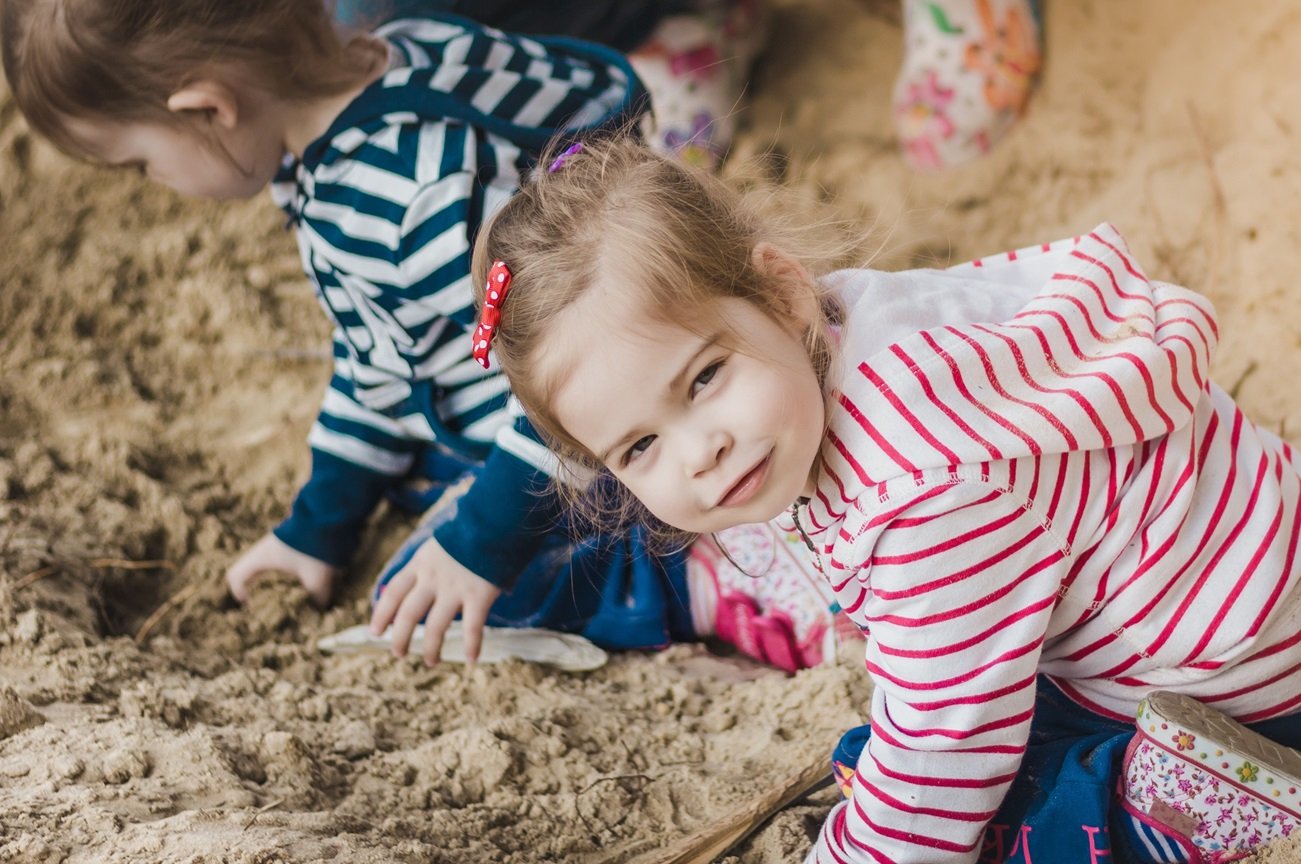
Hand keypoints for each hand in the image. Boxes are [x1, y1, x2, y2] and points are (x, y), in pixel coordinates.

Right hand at [226, 532, 338, 607]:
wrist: (329, 513)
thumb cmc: (316, 547)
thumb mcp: (317, 578)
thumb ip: (317, 598)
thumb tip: (318, 610)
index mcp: (261, 558)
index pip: (235, 576)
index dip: (238, 593)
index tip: (251, 605)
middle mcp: (264, 549)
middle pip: (248, 571)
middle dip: (255, 588)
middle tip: (267, 603)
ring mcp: (276, 542)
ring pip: (264, 564)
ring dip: (271, 579)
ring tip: (288, 593)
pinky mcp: (290, 539)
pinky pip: (278, 558)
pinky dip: (283, 571)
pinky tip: (301, 578)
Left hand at [368, 536, 500, 665]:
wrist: (495, 520)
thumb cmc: (469, 533)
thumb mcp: (439, 544)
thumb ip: (427, 565)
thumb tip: (416, 586)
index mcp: (420, 564)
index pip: (393, 592)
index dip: (381, 614)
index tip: (375, 631)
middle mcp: (433, 578)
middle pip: (407, 614)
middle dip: (400, 638)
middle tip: (398, 654)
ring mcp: (456, 588)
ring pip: (435, 627)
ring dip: (430, 648)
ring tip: (431, 661)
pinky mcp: (479, 595)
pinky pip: (472, 627)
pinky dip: (472, 646)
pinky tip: (471, 660)